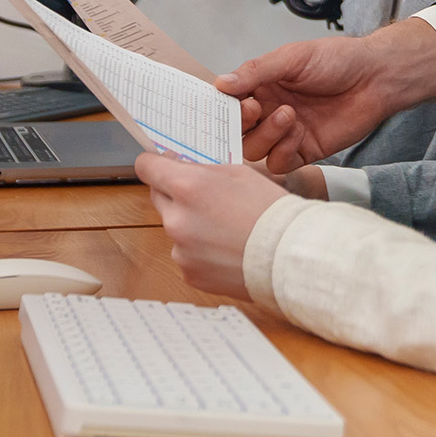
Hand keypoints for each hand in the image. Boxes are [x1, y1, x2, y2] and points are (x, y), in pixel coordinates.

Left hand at [143, 150, 289, 294]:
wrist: (288, 256)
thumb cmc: (271, 212)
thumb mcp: (239, 173)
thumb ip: (203, 171)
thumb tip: (180, 168)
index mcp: (188, 187)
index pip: (147, 167)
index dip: (153, 164)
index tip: (160, 165)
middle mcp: (177, 219)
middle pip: (159, 197)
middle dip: (176, 194)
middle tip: (206, 197)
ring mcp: (180, 249)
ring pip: (175, 228)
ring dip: (191, 225)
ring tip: (226, 229)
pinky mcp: (189, 272)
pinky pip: (186, 254)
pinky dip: (200, 251)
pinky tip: (226, 249)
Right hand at [219, 24, 435, 173]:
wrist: (376, 77)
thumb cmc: (338, 60)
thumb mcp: (292, 57)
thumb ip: (256, 72)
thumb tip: (220, 84)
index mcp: (261, 86)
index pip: (228, 103)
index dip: (222, 107)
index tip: (227, 103)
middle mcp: (268, 110)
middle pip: (237, 131)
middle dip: (242, 123)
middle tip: (255, 109)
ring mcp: (285, 133)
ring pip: (255, 150)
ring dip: (266, 135)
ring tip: (289, 115)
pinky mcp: (304, 151)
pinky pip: (279, 163)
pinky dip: (283, 152)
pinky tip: (299, 133)